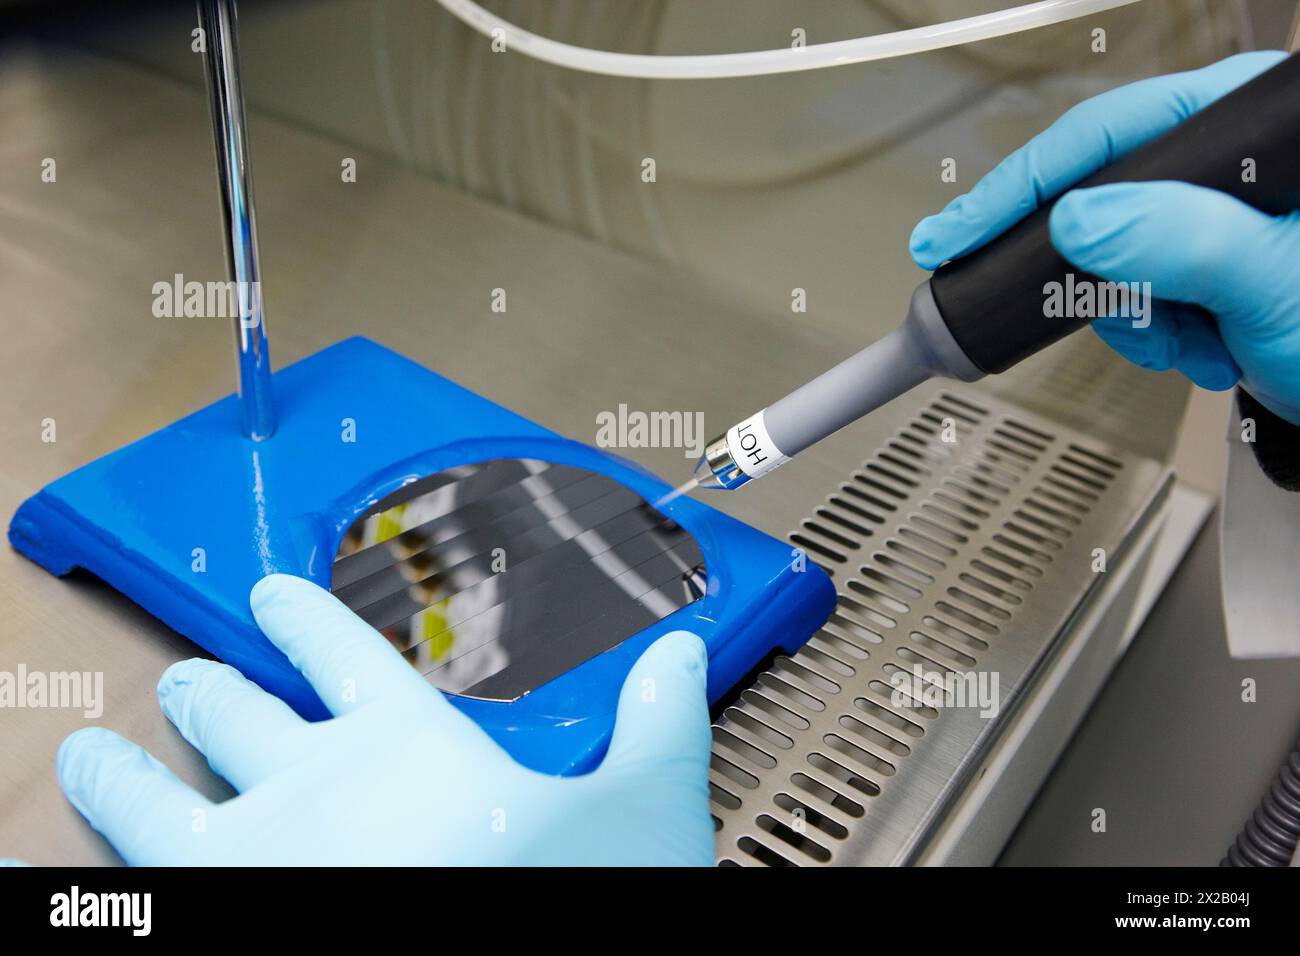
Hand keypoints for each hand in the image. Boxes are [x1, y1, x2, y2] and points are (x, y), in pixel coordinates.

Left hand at [56, 574, 714, 864]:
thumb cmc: (555, 902)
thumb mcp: (639, 814)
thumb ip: (656, 726)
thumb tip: (678, 656)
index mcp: (405, 746)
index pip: (343, 652)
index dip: (304, 614)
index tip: (273, 594)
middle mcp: (308, 789)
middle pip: (233, 711)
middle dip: (205, 689)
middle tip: (186, 679)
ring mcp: (241, 862)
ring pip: (146, 794)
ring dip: (115, 771)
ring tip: (92, 755)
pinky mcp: (197, 918)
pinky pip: (111, 890)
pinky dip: (76, 877)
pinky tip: (40, 873)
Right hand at [910, 51, 1299, 425]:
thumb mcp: (1273, 284)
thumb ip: (1180, 242)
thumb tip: (1080, 219)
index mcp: (1251, 126)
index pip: (1107, 133)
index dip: (1021, 184)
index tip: (956, 232)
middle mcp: (1231, 158)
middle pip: (1101, 194)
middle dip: (1094, 274)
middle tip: (1076, 312)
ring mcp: (1217, 211)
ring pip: (1113, 252)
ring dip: (1134, 315)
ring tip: (1191, 344)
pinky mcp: (1207, 256)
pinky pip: (1137, 286)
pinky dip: (1154, 329)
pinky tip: (1206, 345)